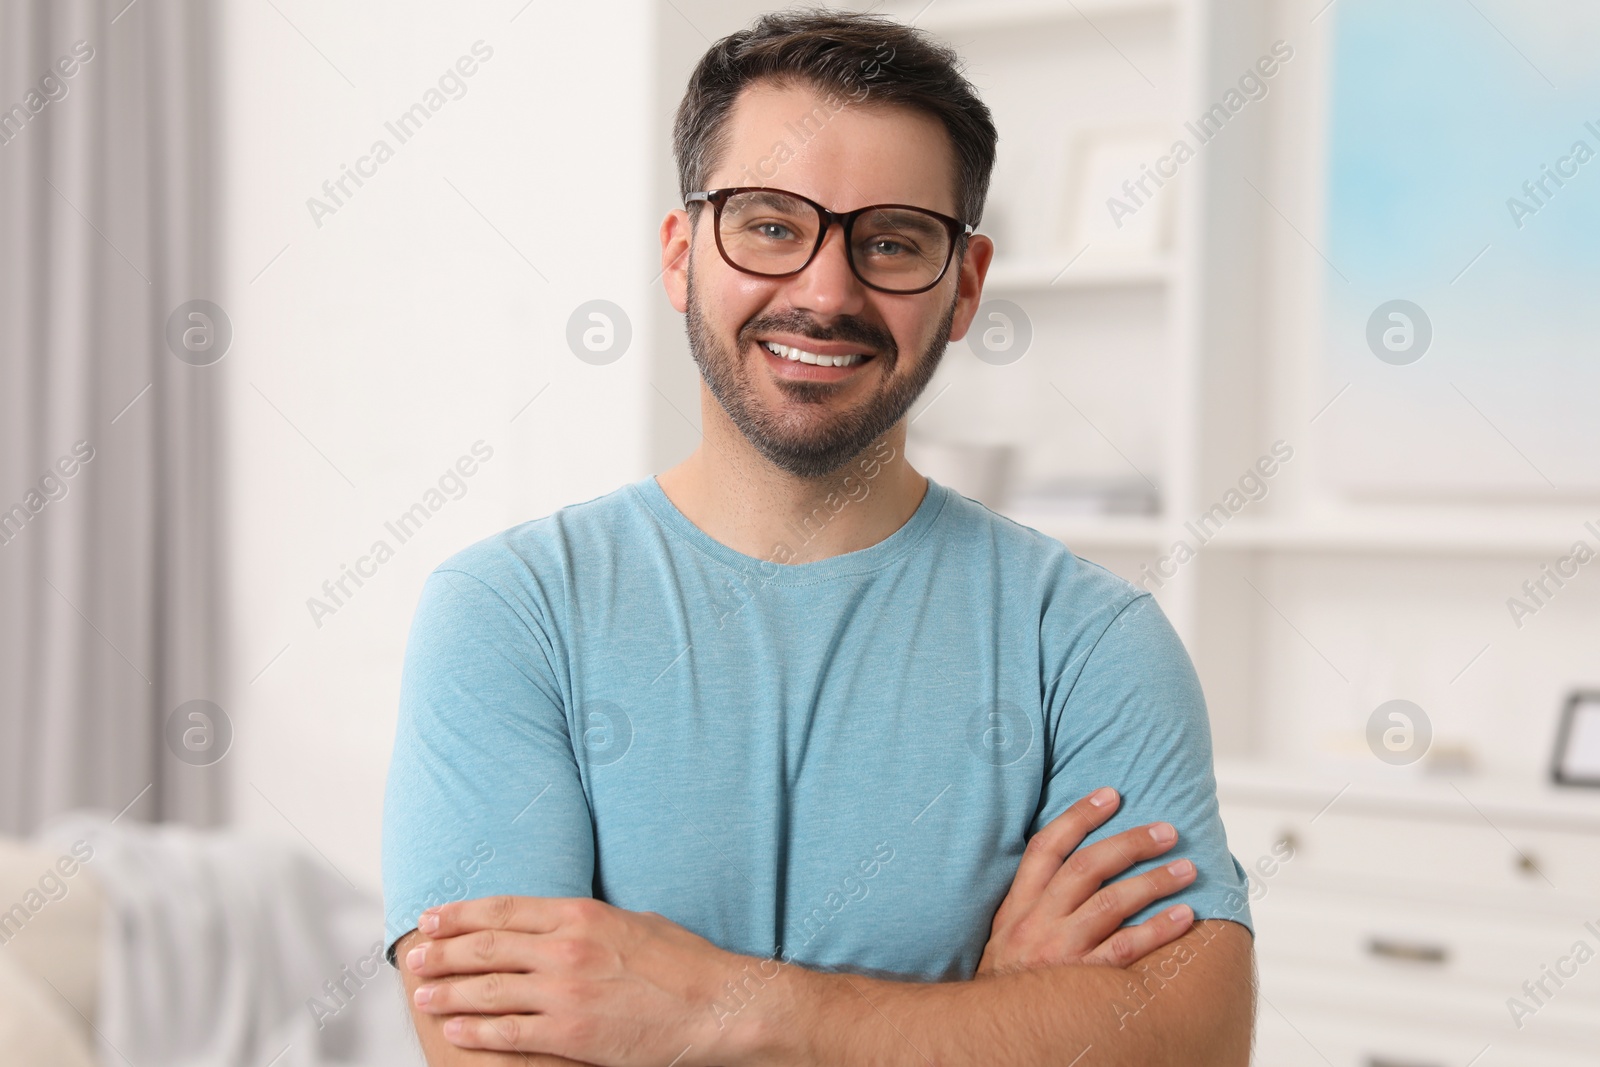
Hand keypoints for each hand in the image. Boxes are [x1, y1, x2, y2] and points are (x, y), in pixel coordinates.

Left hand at [404, 896, 753, 1066]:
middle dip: (443, 951)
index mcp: (581, 914)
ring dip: (449, 990)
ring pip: (489, 988)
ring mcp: (565, 992)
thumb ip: (588, 921)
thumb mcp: (633, 922)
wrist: (716, 1006)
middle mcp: (566, 948)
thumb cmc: (685, 964)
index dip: (460, 914)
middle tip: (415, 956)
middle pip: (486, 946)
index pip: (504, 909)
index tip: (432, 919)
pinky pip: (509, 1031)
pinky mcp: (570, 1033)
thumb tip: (558, 922)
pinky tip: (455, 1026)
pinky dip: (476, 1028)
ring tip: (423, 993)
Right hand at [975, 787, 1196, 977]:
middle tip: (1166, 830)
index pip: (1046, 848)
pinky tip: (1183, 915)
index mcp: (1017, 906)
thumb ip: (1035, 901)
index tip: (1110, 795)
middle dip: (1130, 843)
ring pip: (1111, 903)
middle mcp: (1036, 923)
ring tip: (1187, 868)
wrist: (993, 1033)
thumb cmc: (1010, 981)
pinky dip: (1158, 929)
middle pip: (1086, 867)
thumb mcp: (1007, 934)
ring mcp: (1059, 953)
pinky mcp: (1082, 984)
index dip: (1078, 816)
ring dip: (1153, 880)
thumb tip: (1077, 862)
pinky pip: (1126, 949)